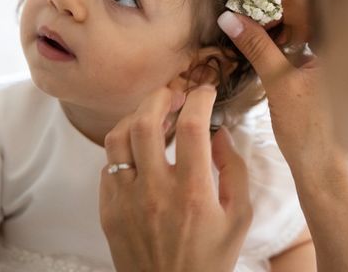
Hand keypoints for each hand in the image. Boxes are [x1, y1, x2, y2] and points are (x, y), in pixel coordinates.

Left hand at [99, 86, 252, 271]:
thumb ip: (234, 169)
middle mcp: (155, 193)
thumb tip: (218, 132)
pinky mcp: (109, 212)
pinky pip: (108, 165)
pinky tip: (140, 150)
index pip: (191, 126)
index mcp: (193, 193)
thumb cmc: (211, 259)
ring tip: (153, 116)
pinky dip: (123, 148)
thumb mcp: (239, 217)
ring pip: (118, 138)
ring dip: (136, 117)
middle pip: (146, 122)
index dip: (199, 99)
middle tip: (174, 94)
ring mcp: (126, 202)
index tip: (205, 92)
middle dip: (161, 96)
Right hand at [218, 0, 347, 186]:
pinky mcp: (327, 72)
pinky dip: (284, 41)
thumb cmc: (311, 133)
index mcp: (343, 42)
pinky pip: (305, 44)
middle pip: (309, 9)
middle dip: (275, 6)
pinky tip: (263, 44)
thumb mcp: (279, 84)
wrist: (326, 174)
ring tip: (248, 24)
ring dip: (277, 24)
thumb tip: (230, 17)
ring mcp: (337, 59)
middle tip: (244, 7)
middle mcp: (345, 45)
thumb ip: (257, 46)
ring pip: (305, 27)